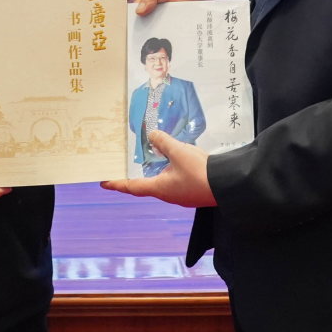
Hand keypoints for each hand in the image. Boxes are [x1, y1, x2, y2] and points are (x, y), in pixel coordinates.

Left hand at [99, 129, 216, 206]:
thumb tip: (152, 135)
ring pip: (162, 182)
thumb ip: (164, 142)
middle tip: (125, 167)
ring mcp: (181, 195)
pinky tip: (174, 161)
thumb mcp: (179, 152)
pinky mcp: (192, 191)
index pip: (132, 186)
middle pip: (146, 185)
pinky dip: (169, 170)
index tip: (103, 183)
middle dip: (135, 176)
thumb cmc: (200, 173)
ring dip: (154, 172)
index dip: (117, 184)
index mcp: (160, 188)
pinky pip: (175, 180)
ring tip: (148, 159)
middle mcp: (168, 194)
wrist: (228, 186)